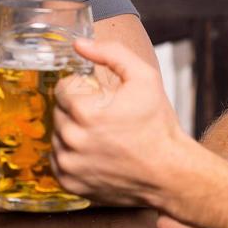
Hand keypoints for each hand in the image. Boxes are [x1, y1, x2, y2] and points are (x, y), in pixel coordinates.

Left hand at [51, 35, 191, 208]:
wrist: (170, 174)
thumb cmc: (158, 126)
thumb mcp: (144, 78)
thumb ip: (111, 53)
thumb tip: (79, 44)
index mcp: (84, 111)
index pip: (62, 88)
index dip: (83, 89)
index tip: (101, 98)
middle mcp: (72, 139)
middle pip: (58, 111)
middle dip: (78, 110)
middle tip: (105, 117)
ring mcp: (69, 164)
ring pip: (57, 134)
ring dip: (73, 131)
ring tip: (102, 136)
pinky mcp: (69, 182)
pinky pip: (58, 158)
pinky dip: (71, 154)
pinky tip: (95, 152)